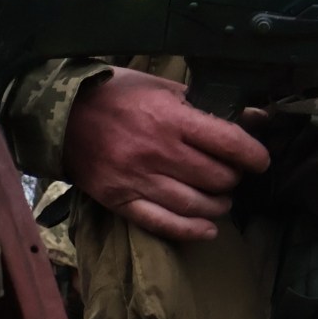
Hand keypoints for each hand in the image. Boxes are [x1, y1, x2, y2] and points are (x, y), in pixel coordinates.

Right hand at [64, 70, 269, 242]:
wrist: (58, 113)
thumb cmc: (116, 95)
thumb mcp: (162, 88)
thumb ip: (209, 105)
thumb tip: (258, 117)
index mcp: (169, 118)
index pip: (230, 144)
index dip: (254, 156)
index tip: (259, 160)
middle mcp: (156, 151)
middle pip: (217, 178)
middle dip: (233, 179)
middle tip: (230, 174)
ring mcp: (136, 178)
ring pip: (197, 205)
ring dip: (218, 205)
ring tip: (219, 197)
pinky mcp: (120, 199)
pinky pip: (165, 224)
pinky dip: (193, 230)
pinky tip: (208, 228)